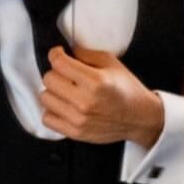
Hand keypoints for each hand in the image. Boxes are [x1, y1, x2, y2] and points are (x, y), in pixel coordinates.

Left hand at [39, 46, 164, 146]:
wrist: (139, 117)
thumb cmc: (126, 88)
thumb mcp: (111, 63)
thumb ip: (86, 54)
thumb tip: (66, 51)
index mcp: (95, 81)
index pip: (59, 63)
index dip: (55, 54)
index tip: (59, 54)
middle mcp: (84, 101)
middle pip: (49, 79)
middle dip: (56, 72)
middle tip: (66, 74)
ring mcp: (78, 119)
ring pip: (45, 98)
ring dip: (53, 91)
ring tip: (66, 90)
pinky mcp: (75, 132)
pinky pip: (47, 118)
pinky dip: (53, 110)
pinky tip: (64, 105)